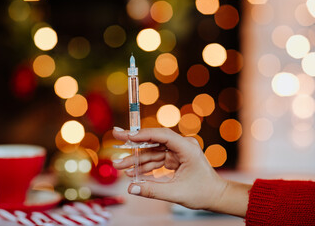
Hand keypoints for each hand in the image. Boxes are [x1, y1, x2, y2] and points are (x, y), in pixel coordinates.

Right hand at [112, 127, 250, 216]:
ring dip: (136, 159)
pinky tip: (132, 172)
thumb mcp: (176, 193)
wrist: (216, 196)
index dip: (143, 134)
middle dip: (134, 142)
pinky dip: (145, 166)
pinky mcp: (174, 158)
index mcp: (187, 148)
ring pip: (152, 152)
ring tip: (120, 166)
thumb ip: (152, 190)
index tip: (127, 136)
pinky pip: (156, 160)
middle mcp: (182, 146)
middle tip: (116, 137)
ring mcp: (177, 152)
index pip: (162, 135)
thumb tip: (131, 188)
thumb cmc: (203, 193)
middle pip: (154, 140)